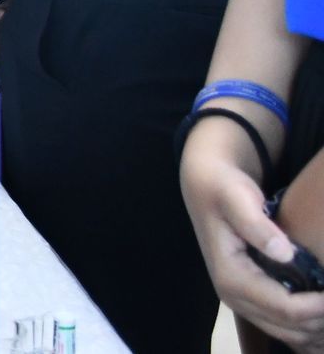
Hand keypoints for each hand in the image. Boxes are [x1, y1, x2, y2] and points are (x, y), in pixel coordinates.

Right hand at [184, 125, 323, 349]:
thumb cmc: (223, 188)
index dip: (319, 306)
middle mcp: (232, 296)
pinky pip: (283, 327)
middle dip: (320, 320)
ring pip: (288, 333)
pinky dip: (306, 328)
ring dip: (316, 328)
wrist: (205, 185)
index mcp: (230, 277)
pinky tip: (321, 314)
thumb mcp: (236, 197)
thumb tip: (283, 252)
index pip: (283, 307)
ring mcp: (241, 300)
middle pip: (288, 328)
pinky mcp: (250, 297)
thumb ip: (255, 224)